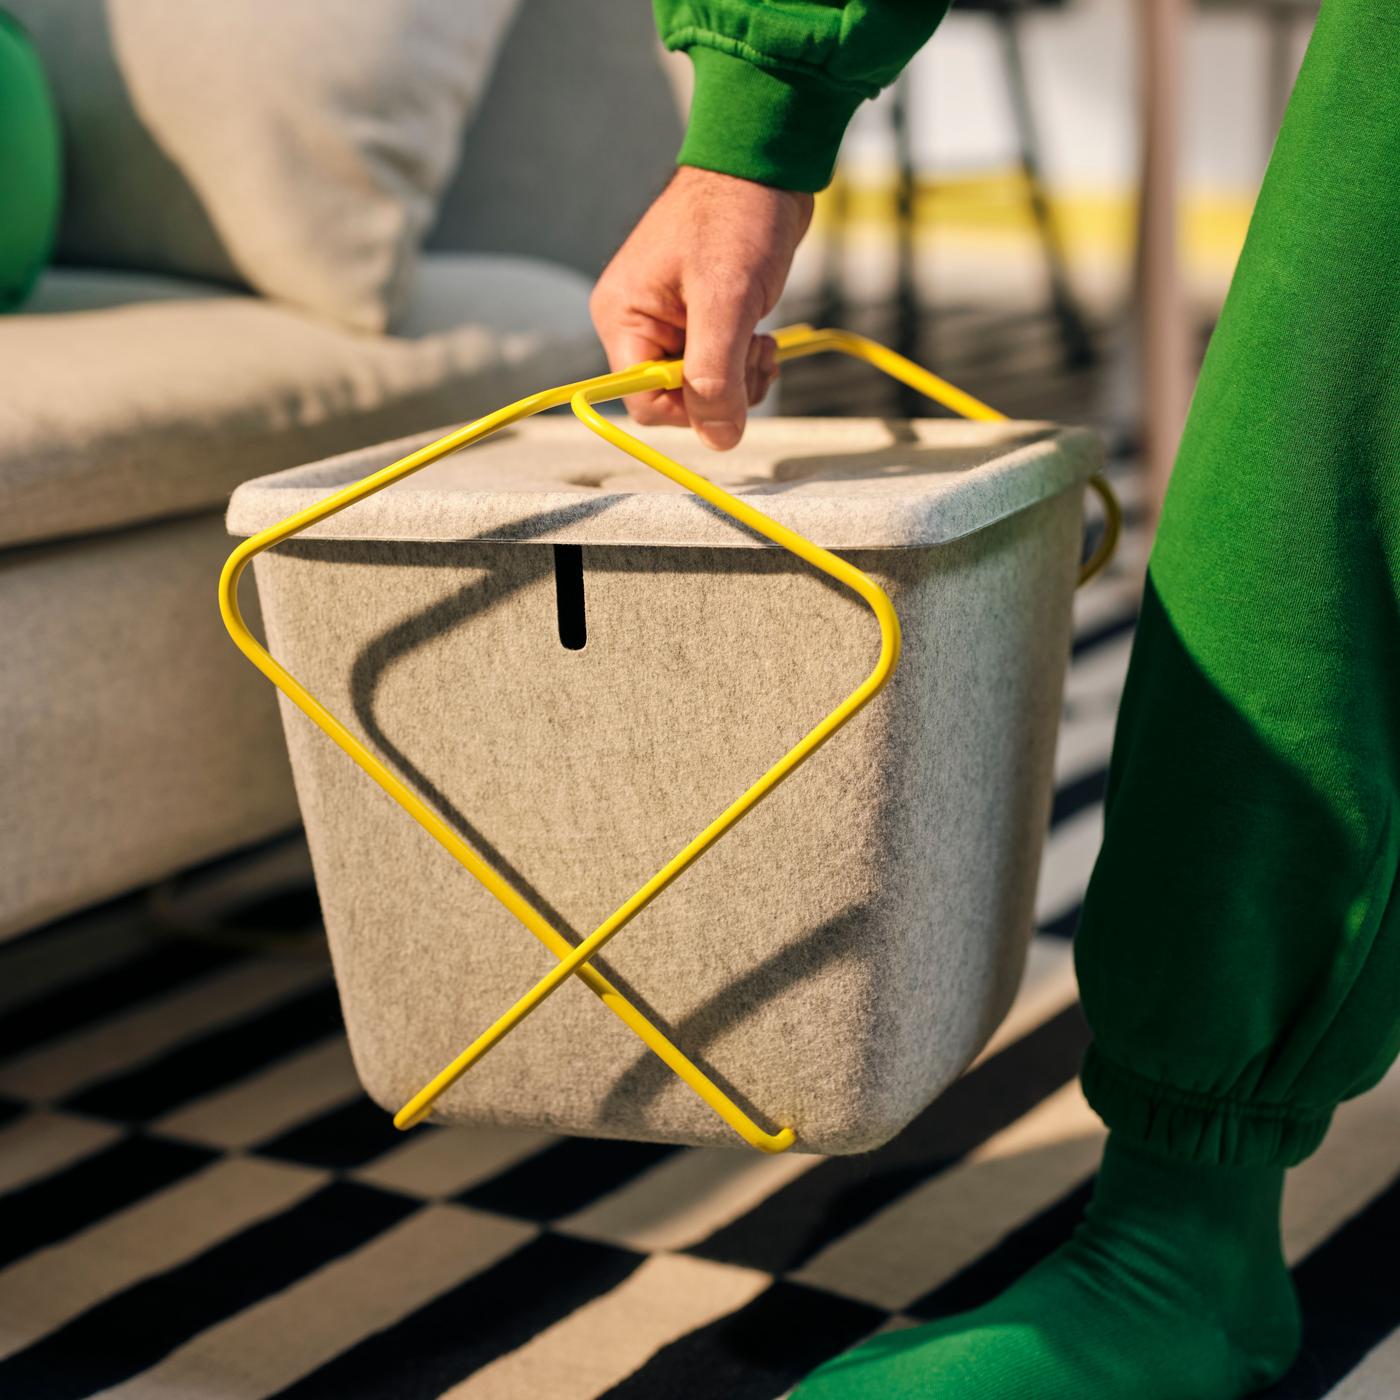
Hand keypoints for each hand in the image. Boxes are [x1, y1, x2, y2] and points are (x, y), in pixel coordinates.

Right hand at [590, 166, 813, 449]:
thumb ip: (716, 375)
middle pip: (675, 399)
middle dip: (722, 390)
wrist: (765, 162)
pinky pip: (718, 364)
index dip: (691, 410)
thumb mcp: (725, 300)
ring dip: (740, 377)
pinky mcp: (699, 316)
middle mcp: (637, 323)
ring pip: (702, 385)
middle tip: (756, 355)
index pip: (644, 403)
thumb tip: (719, 439)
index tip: (731, 389)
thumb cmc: (738, 217)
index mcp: (623, 318)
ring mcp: (668, 320)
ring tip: (763, 342)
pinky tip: (762, 336)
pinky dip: (744, 362)